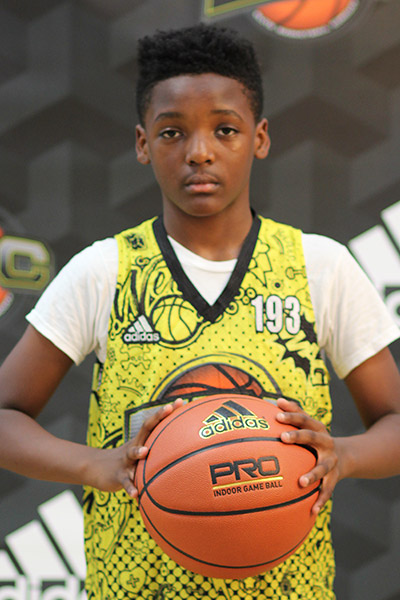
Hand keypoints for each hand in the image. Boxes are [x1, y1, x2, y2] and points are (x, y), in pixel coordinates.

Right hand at [86, 399, 183, 496]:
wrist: (97, 468)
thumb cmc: (127, 461)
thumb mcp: (140, 453)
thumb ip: (157, 451)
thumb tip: (184, 453)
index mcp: (141, 440)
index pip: (155, 422)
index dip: (166, 411)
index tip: (181, 401)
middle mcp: (134, 446)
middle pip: (145, 428)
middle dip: (157, 417)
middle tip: (168, 409)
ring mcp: (125, 460)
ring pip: (132, 454)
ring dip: (138, 452)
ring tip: (145, 452)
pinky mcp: (118, 475)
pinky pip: (125, 481)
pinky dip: (130, 487)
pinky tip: (136, 494)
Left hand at [276, 397, 342, 514]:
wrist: (346, 456)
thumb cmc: (316, 438)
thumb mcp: (309, 425)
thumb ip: (294, 412)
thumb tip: (274, 400)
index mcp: (318, 428)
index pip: (304, 419)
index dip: (291, 416)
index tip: (277, 415)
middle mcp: (326, 443)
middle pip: (312, 437)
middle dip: (299, 437)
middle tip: (283, 437)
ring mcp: (331, 462)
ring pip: (323, 468)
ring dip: (312, 474)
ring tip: (301, 482)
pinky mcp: (334, 478)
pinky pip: (327, 491)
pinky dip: (320, 501)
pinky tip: (312, 511)